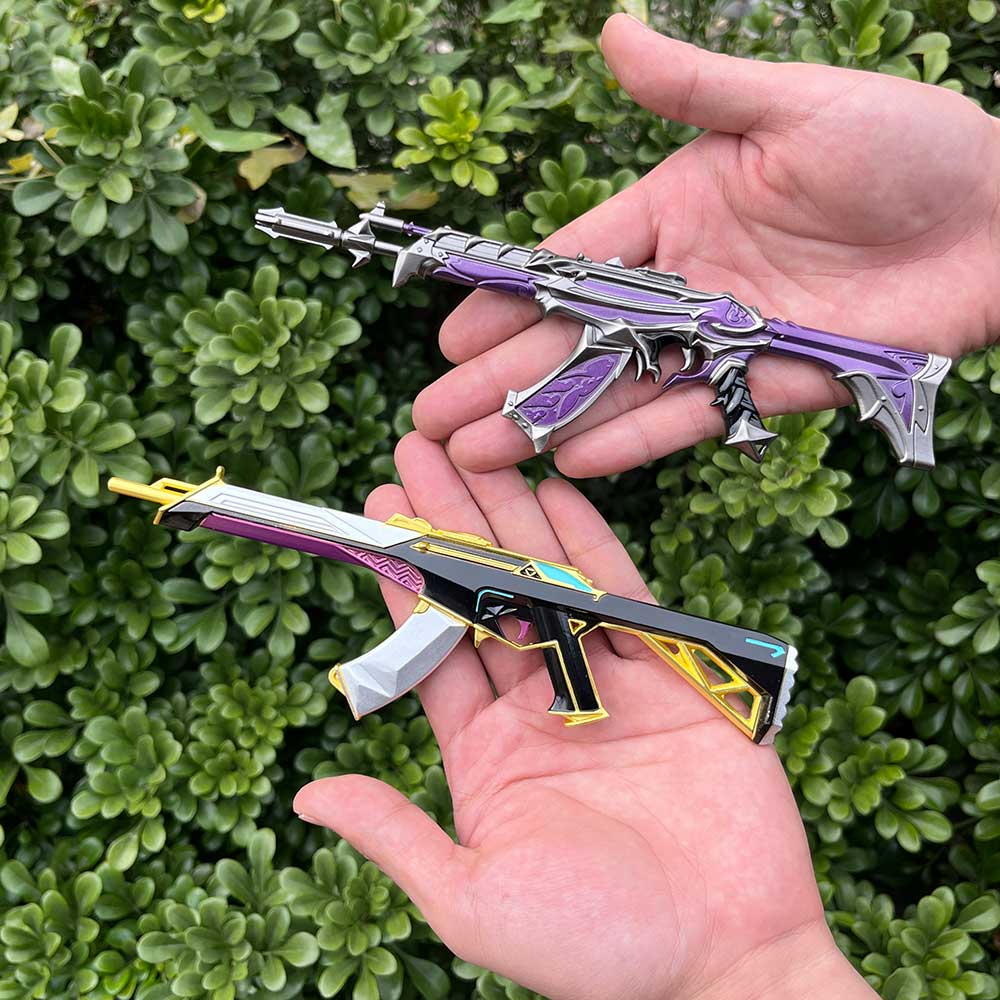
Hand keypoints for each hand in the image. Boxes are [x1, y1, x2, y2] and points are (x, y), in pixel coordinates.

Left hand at [294, 432, 874, 999]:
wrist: (729, 961)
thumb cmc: (597, 949)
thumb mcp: (474, 899)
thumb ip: (395, 837)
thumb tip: (308, 798)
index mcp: (485, 755)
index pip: (432, 644)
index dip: (405, 576)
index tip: (376, 511)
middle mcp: (540, 709)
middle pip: (485, 595)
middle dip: (449, 522)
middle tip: (417, 448)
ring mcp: (607, 688)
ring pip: (548, 583)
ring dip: (511, 517)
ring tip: (479, 450)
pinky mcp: (672, 679)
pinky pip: (624, 597)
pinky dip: (591, 545)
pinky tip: (558, 493)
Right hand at [411, 14, 999, 476]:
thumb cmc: (906, 145)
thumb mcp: (791, 103)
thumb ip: (695, 88)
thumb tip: (610, 30)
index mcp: (676, 210)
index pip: (570, 263)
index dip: (506, 299)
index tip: (447, 331)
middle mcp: (684, 282)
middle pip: (572, 338)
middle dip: (498, 377)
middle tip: (432, 415)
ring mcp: (719, 341)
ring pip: (614, 388)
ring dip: (543, 424)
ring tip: (476, 455)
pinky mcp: (763, 387)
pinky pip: (686, 419)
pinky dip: (631, 443)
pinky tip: (571, 465)